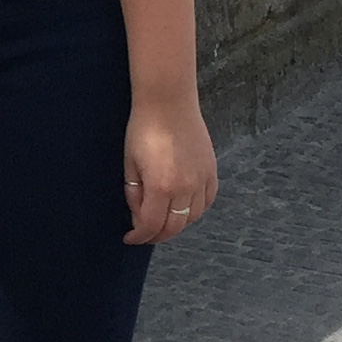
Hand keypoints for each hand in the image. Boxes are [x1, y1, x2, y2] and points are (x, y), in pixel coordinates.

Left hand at [122, 102, 217, 247]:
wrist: (169, 102)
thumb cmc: (143, 129)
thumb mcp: (130, 164)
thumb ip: (134, 194)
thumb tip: (139, 215)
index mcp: (161, 187)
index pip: (151, 225)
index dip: (139, 237)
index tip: (131, 238)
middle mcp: (185, 188)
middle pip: (174, 227)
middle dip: (157, 235)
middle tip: (145, 234)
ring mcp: (202, 180)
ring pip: (192, 217)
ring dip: (177, 224)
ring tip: (162, 221)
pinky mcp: (211, 170)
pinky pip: (207, 201)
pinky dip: (195, 210)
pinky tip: (184, 208)